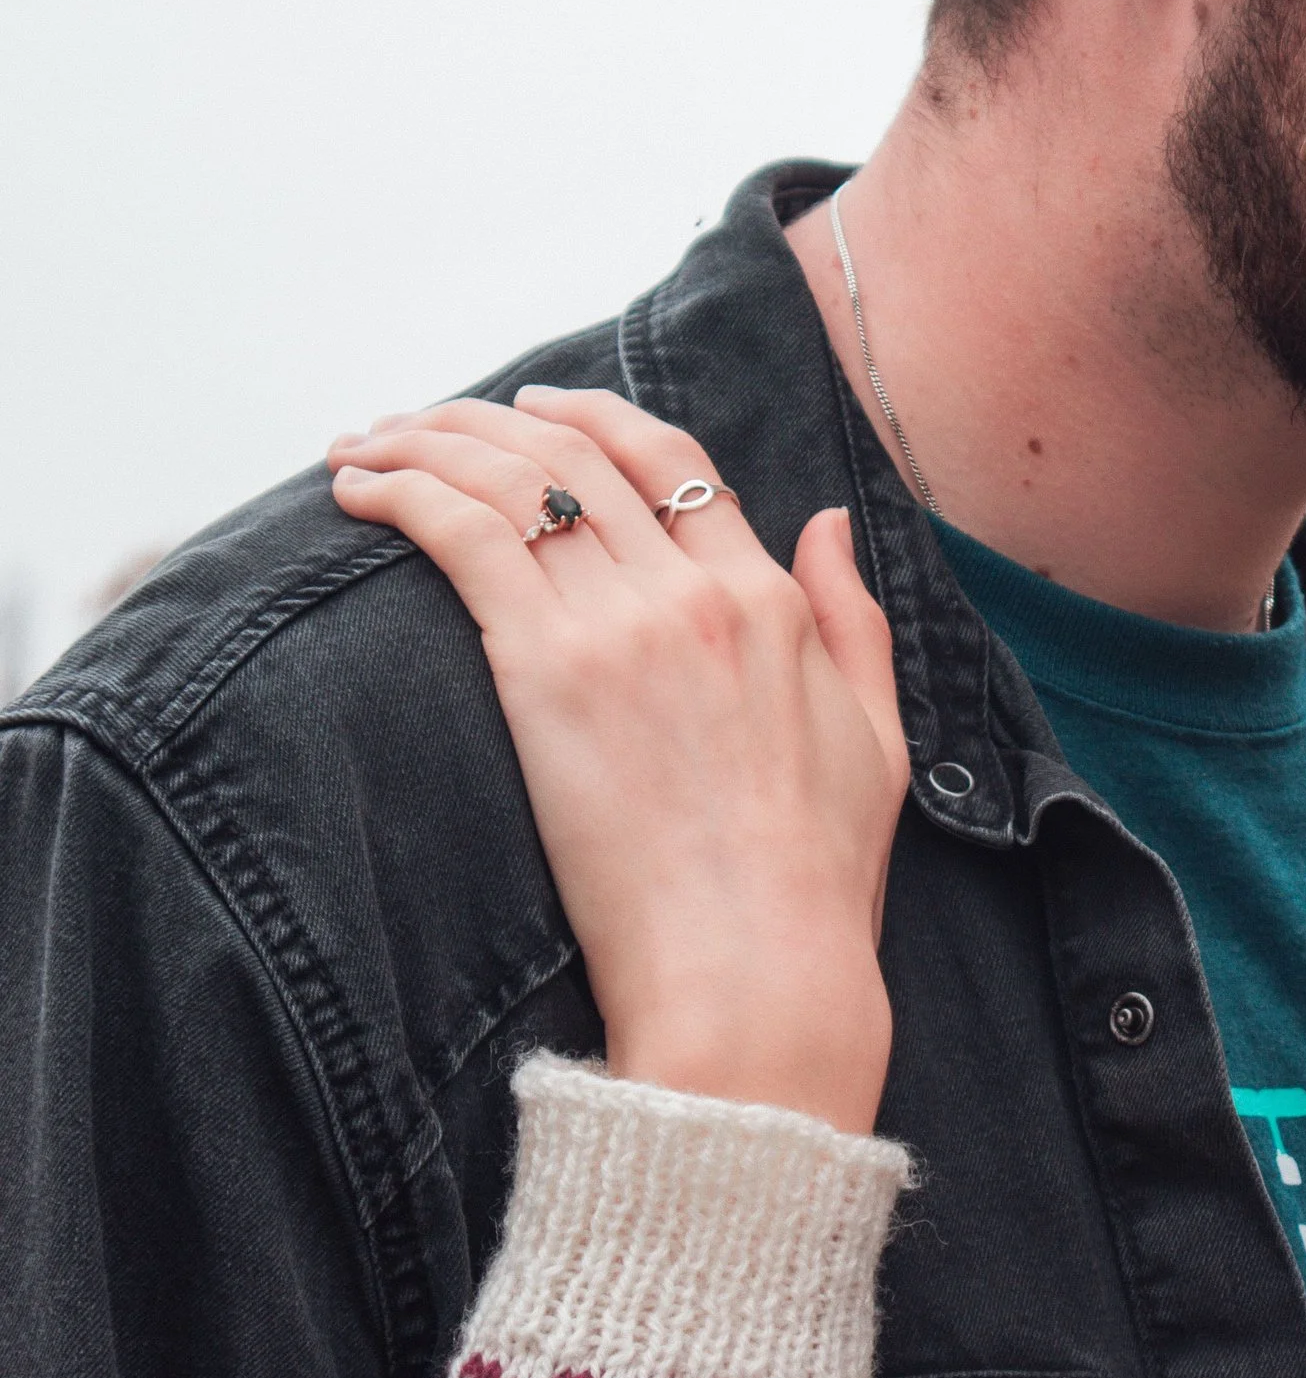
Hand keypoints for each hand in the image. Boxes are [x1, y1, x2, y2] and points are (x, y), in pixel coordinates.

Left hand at [331, 388, 908, 1130]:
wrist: (756, 970)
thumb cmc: (815, 886)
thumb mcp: (877, 738)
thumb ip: (855, 619)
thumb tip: (830, 521)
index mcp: (770, 602)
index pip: (672, 462)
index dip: (595, 418)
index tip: (535, 407)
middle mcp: (695, 592)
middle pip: (577, 455)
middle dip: (489, 416)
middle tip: (426, 419)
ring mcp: (621, 625)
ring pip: (512, 478)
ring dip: (426, 441)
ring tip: (365, 445)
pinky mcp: (546, 669)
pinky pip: (462, 534)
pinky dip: (402, 491)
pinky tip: (357, 492)